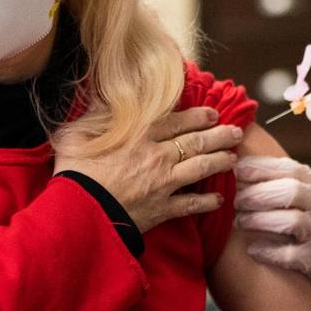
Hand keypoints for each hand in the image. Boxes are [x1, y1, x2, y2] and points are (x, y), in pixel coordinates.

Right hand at [54, 106, 243, 232]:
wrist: (78, 213)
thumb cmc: (74, 172)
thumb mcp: (77, 134)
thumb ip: (95, 114)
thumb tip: (103, 97)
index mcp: (140, 135)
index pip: (178, 122)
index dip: (200, 117)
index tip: (214, 115)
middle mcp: (158, 156)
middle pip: (197, 142)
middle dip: (220, 136)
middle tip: (236, 132)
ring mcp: (164, 183)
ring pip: (201, 168)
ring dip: (220, 162)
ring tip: (234, 158)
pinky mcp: (163, 209)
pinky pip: (192, 204)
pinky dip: (207, 202)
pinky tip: (219, 200)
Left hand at [234, 156, 310, 310]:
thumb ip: (299, 181)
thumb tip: (255, 171)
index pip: (288, 168)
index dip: (259, 168)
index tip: (236, 171)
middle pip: (287, 191)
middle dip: (255, 194)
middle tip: (235, 200)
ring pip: (288, 221)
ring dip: (258, 221)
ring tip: (240, 222)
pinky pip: (288, 255)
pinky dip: (267, 252)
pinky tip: (254, 250)